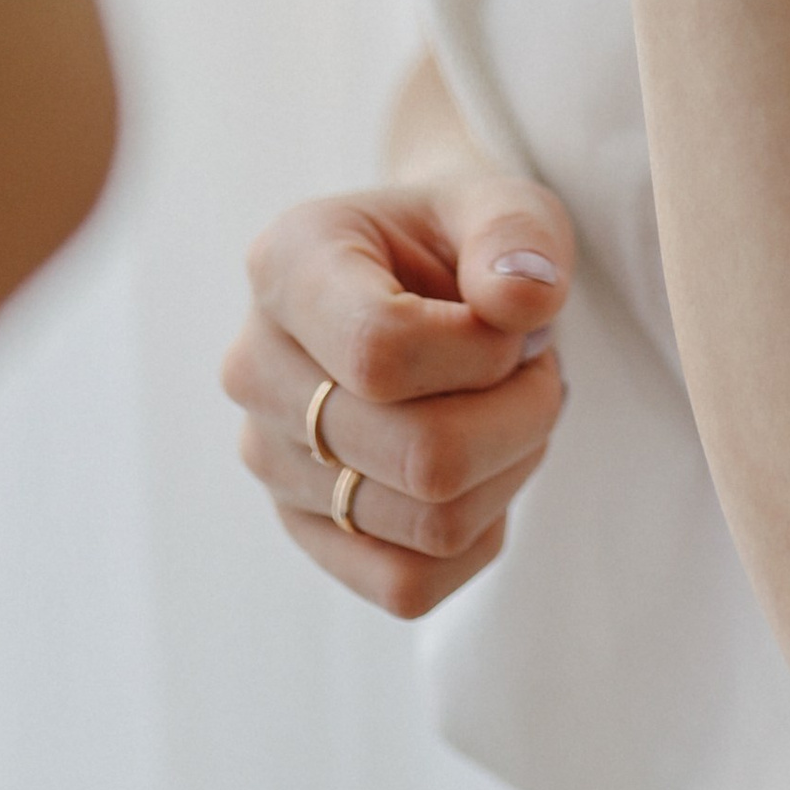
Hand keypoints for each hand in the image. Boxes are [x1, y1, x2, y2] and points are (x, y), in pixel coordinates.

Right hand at [222, 174, 572, 619]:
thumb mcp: (504, 204)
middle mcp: (255, 365)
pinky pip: (408, 585)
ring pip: (429, 523)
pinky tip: (483, 469)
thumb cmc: (461, 242)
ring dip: (508, 468)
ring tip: (506, 407)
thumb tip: (522, 301)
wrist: (425, 283)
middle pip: (421, 456)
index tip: (515, 322)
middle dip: (520, 414)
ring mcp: (269, 457)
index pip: (382, 352)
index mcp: (289, 263)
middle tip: (535, 369)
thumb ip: (521, 234)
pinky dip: (477, 534)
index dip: (483, 353)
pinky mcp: (302, 528)